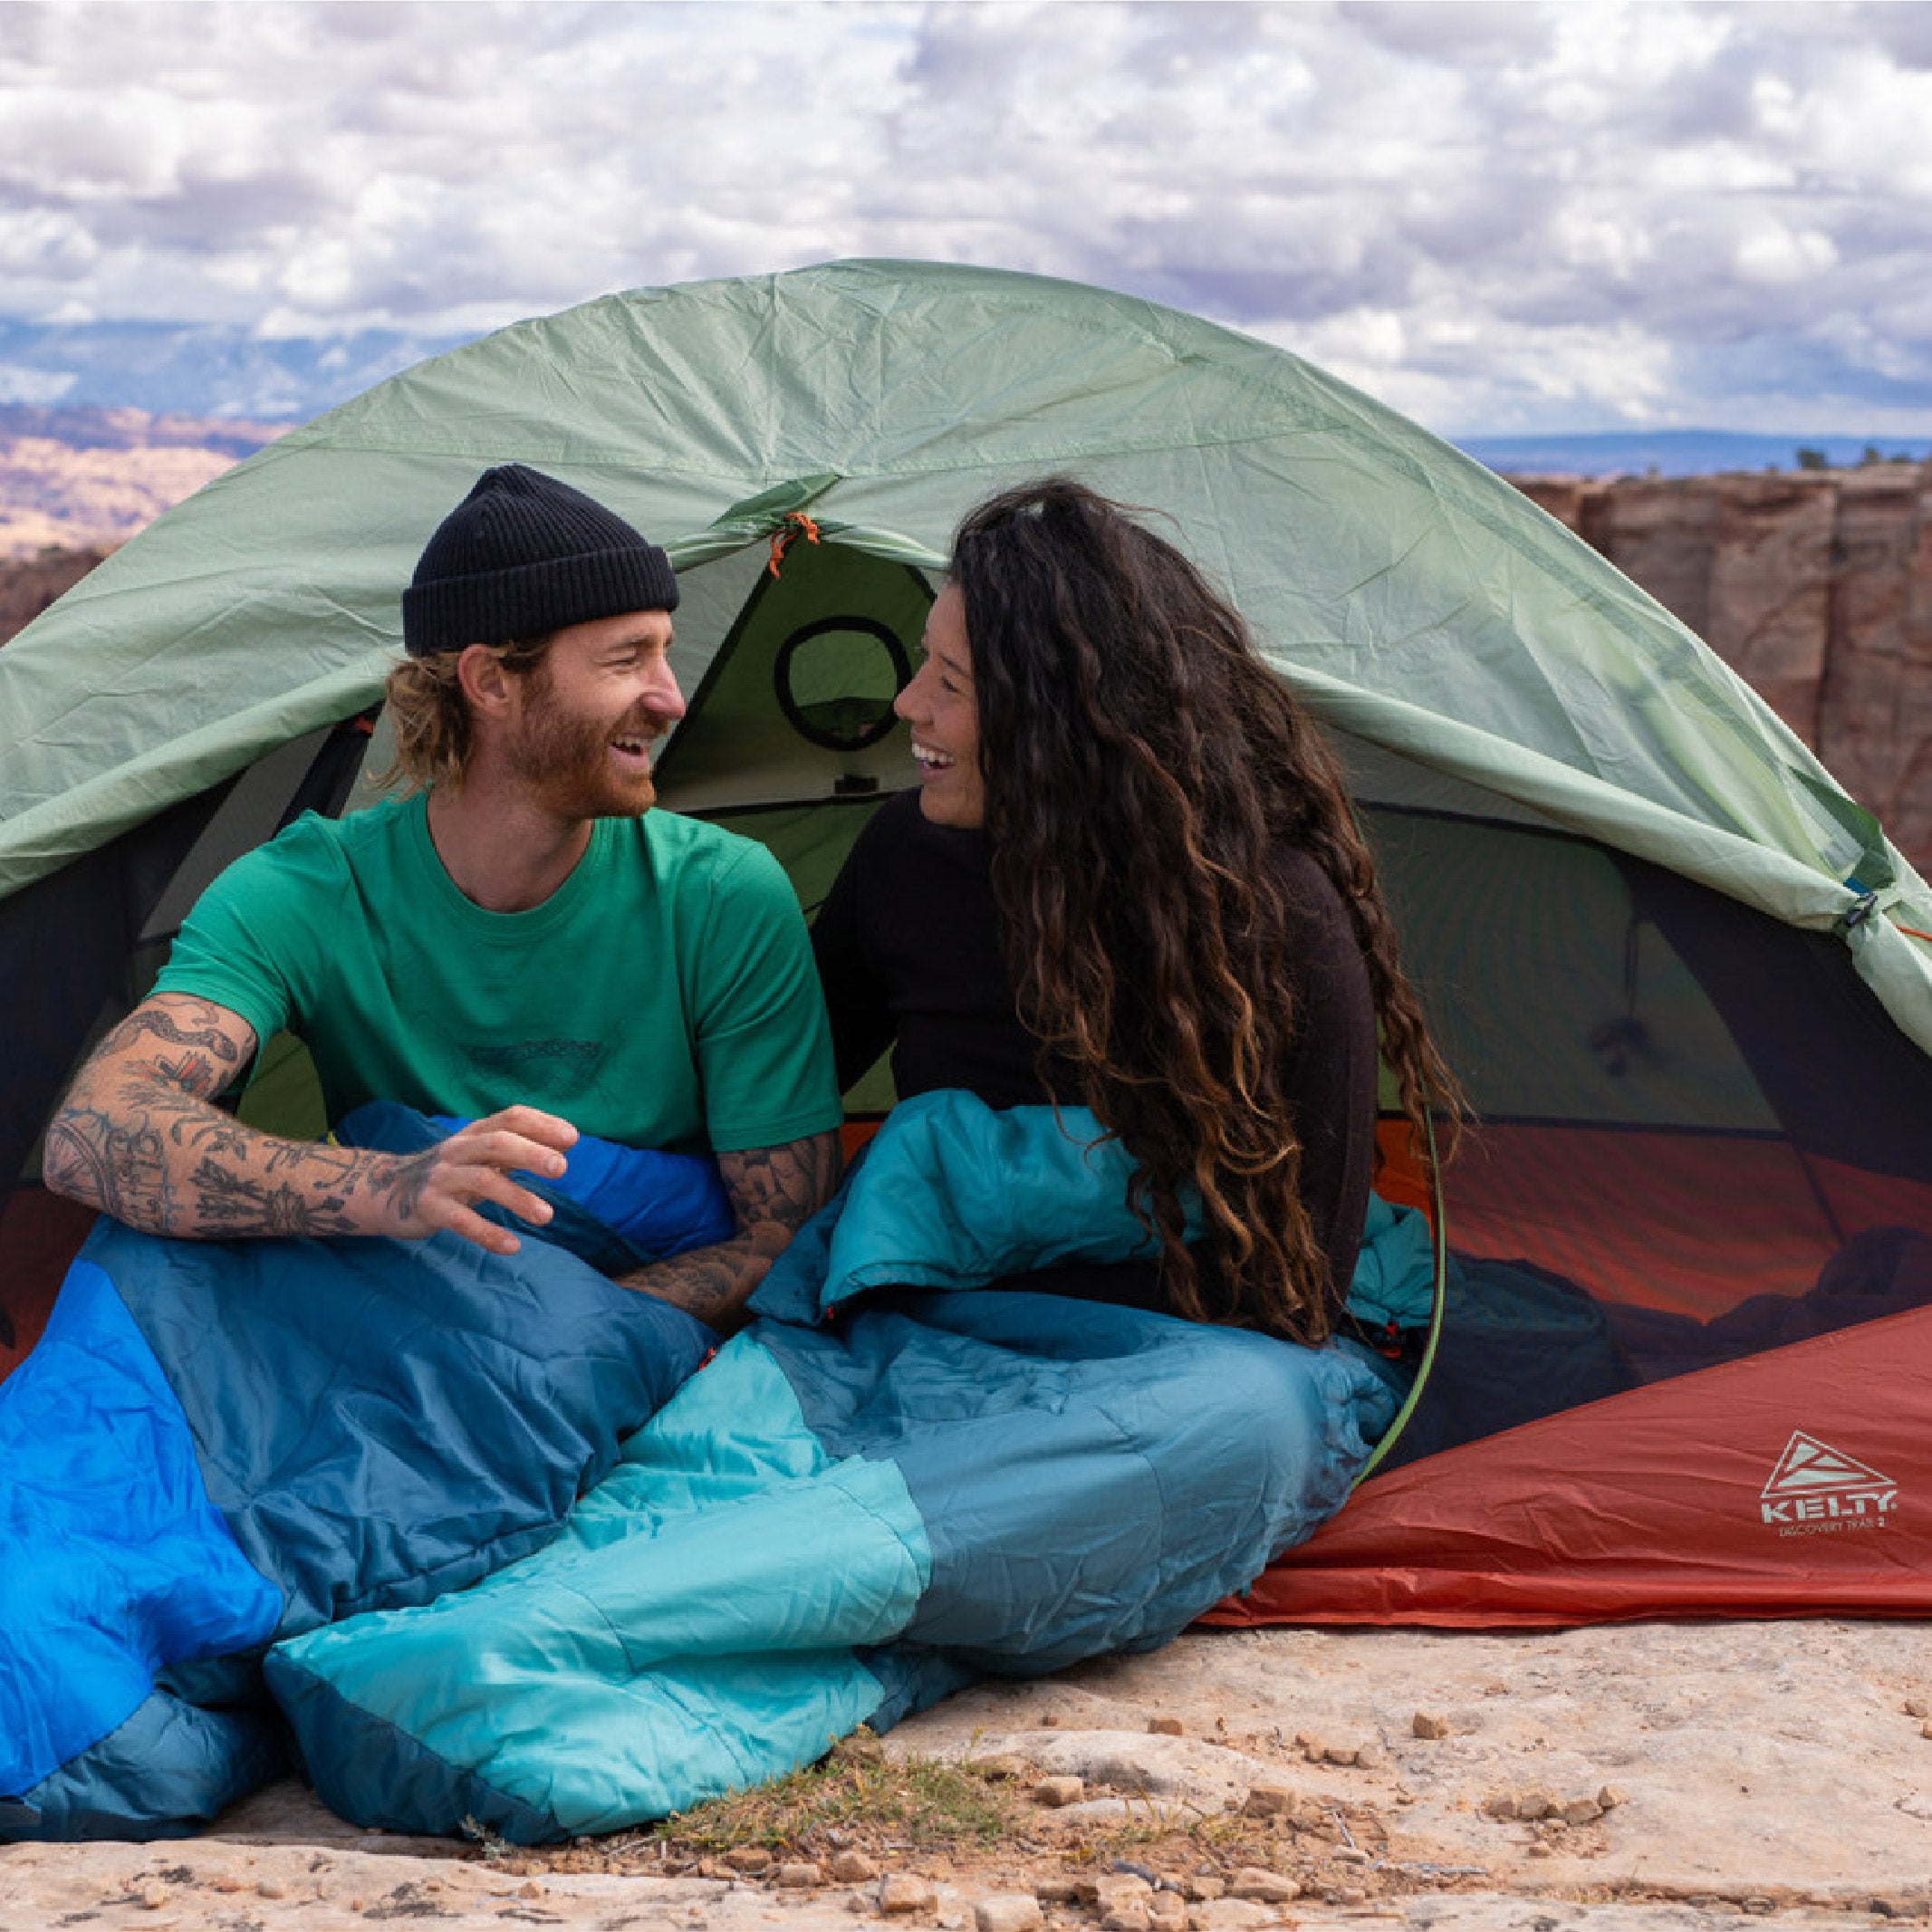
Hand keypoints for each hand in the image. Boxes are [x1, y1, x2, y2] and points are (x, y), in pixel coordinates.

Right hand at [371, 1107, 579, 1254]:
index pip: (510, 1118)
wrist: (386, 1190)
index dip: (541, 1124)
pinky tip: (512, 1246)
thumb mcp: (481, 1155)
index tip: (572, 1138)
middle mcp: (459, 1150)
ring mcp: (442, 1178)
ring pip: (481, 1181)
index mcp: (475, 1133)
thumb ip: (518, 1149)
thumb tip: (566, 1143)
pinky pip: (460, 1220)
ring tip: (546, 1216)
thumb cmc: (451, 1172)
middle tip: (561, 1168)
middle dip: (530, 1153)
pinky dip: (487, 1233)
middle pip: (496, 1143)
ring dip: (517, 1197)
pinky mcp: (429, 1207)